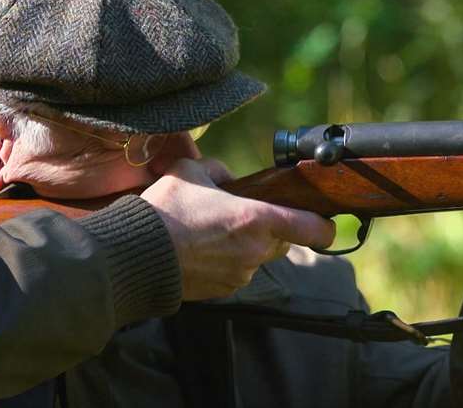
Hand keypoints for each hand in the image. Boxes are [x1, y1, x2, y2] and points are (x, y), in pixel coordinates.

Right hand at [141, 158, 335, 299]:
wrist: (135, 256)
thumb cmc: (167, 211)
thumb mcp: (192, 172)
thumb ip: (219, 171)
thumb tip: (228, 178)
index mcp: (258, 219)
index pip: (313, 229)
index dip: (325, 226)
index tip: (326, 223)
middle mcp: (257, 251)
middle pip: (285, 242)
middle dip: (273, 230)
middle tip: (247, 217)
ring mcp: (241, 274)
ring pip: (259, 258)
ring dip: (248, 247)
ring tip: (215, 233)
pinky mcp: (225, 291)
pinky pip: (237, 273)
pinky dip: (228, 263)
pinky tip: (203, 251)